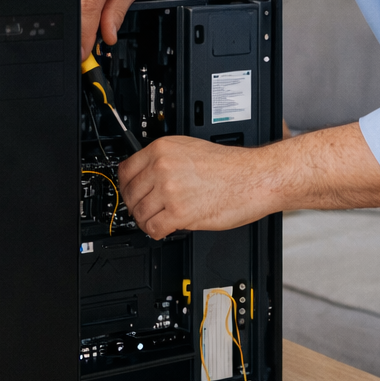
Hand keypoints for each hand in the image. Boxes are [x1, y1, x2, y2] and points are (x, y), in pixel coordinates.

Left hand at [117, 136, 276, 238]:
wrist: (253, 178)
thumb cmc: (231, 166)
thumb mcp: (190, 148)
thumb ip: (166, 159)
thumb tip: (148, 174)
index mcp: (162, 149)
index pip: (125, 169)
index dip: (125, 185)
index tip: (129, 192)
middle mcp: (162, 167)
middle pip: (130, 193)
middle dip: (135, 206)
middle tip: (143, 211)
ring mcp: (169, 190)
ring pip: (140, 213)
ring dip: (145, 221)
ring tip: (156, 221)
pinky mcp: (179, 212)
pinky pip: (153, 228)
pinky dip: (155, 232)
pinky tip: (164, 229)